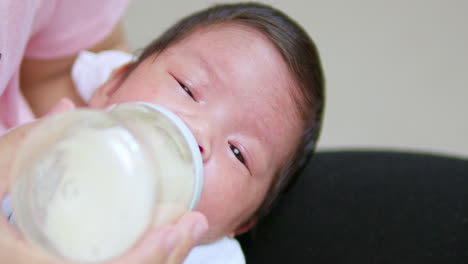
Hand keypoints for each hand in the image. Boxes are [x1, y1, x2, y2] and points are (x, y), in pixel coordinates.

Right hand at [0, 98, 208, 263]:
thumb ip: (26, 143)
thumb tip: (68, 108)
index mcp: (22, 260)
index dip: (144, 259)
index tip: (177, 229)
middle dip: (165, 259)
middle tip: (193, 225)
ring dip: (161, 263)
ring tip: (185, 233)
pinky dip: (143, 263)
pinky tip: (162, 245)